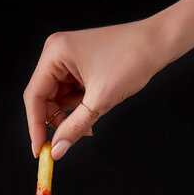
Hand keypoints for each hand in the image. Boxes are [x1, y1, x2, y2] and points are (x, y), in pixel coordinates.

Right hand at [23, 19, 168, 159]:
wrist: (158, 43)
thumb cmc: (132, 60)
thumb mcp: (100, 100)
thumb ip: (74, 127)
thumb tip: (57, 150)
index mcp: (55, 53)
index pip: (34, 96)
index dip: (35, 126)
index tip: (40, 150)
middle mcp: (56, 53)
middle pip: (44, 99)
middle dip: (55, 122)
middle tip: (64, 143)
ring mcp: (67, 59)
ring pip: (58, 99)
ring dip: (70, 116)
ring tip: (90, 123)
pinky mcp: (79, 66)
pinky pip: (70, 94)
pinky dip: (79, 108)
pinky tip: (93, 111)